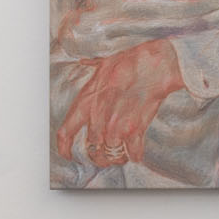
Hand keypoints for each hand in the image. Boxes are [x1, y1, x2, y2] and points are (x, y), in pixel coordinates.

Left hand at [58, 38, 185, 167]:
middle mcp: (98, 119)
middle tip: (106, 152)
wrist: (154, 66)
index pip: (66, 133)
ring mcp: (116, 127)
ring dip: (117, 156)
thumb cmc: (130, 63)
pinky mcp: (135, 131)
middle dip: (99, 154)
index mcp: (86, 103)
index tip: (69, 155)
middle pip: (92, 149)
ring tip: (122, 152)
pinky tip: (136, 152)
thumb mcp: (103, 64)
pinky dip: (135, 155)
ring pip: (111, 155)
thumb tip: (85, 62)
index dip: (64, 148)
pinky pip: (132, 153)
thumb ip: (92, 68)